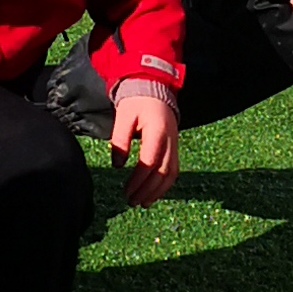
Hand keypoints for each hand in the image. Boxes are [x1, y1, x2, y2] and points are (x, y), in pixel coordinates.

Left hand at [108, 78, 179, 201]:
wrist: (155, 88)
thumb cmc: (137, 102)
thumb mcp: (124, 117)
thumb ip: (120, 140)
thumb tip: (117, 166)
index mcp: (157, 131)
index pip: (149, 162)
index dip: (138, 180)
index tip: (127, 192)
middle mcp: (170, 140)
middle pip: (162, 172)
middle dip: (147, 190)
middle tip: (132, 202)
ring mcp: (175, 145)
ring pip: (171, 174)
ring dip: (158, 191)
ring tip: (143, 203)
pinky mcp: (175, 148)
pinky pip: (173, 170)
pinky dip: (164, 184)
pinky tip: (153, 192)